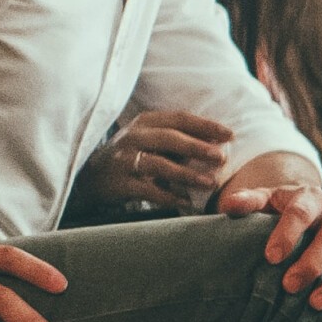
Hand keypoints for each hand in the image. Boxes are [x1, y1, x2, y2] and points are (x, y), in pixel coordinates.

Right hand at [77, 111, 233, 212]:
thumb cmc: (134, 155)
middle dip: (198, 147)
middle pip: (169, 138)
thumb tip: (221, 143)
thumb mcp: (153, 140)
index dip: (206, 126)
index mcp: (146, 122)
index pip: (179, 119)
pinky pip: (147, 190)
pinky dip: (169, 196)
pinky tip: (187, 202)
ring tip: (209, 183)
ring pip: (158, 164)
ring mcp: (123, 160)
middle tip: (221, 158)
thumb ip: (181, 139)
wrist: (92, 176)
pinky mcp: (118, 183)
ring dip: (186, 174)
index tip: (230, 135)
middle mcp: (133, 137)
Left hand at [216, 183, 321, 319]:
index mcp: (312, 200)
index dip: (288, 233)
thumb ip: (249, 201)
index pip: (302, 213)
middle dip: (312, 263)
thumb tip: (229, 206)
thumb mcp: (269, 200)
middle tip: (289, 286)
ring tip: (315, 304)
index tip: (271, 257)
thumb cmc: (286, 211)